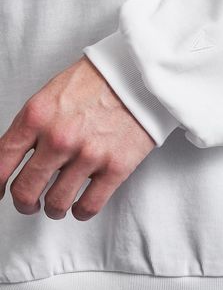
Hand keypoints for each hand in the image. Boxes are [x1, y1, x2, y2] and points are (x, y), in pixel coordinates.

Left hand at [0, 56, 155, 220]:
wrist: (140, 76)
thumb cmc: (99, 82)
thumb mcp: (53, 94)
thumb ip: (34, 125)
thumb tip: (19, 154)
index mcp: (37, 116)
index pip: (1, 161)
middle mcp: (58, 138)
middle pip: (25, 189)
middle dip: (24, 203)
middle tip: (29, 204)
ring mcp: (88, 155)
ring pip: (56, 203)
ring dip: (53, 210)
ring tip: (56, 207)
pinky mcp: (115, 168)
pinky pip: (89, 205)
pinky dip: (80, 212)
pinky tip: (80, 208)